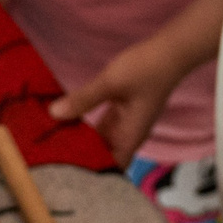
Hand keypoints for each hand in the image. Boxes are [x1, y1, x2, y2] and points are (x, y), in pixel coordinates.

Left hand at [50, 37, 192, 163]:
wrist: (170, 51)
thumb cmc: (145, 70)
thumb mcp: (110, 84)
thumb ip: (83, 99)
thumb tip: (53, 114)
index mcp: (131, 136)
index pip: (112, 167)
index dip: (92, 172)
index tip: (65, 169)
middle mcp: (130, 133)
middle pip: (105, 154)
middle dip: (82, 155)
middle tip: (52, 155)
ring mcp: (128, 121)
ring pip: (103, 139)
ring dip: (84, 139)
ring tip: (55, 141)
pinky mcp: (125, 108)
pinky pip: (105, 124)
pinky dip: (90, 124)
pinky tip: (71, 120)